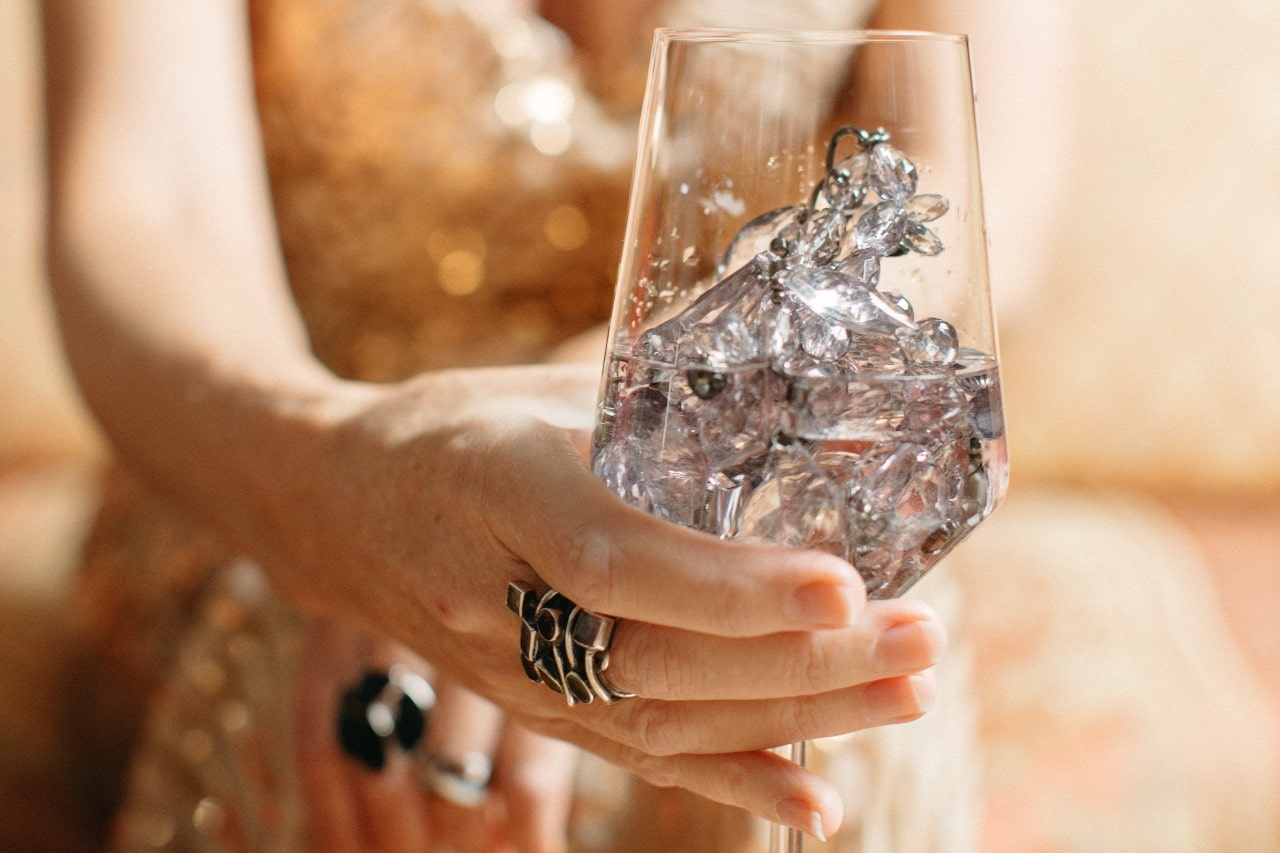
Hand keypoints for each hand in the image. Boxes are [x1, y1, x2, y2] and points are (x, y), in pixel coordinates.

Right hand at [264, 363, 945, 839]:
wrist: (329, 507)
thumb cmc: (446, 428)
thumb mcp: (539, 391)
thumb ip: (652, 418)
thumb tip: (793, 433)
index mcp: (495, 488)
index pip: (617, 557)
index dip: (732, 586)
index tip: (847, 586)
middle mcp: (495, 601)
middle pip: (658, 659)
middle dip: (805, 660)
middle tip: (923, 638)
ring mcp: (506, 673)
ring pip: (660, 721)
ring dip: (796, 717)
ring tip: (908, 694)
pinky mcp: (525, 708)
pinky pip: (631, 756)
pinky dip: (731, 781)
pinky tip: (815, 798)